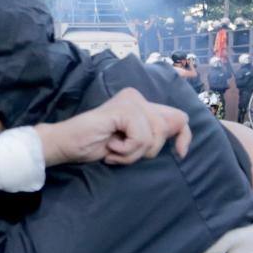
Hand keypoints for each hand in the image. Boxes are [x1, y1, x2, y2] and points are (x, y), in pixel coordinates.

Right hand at [36, 87, 190, 165]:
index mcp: (142, 104)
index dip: (184, 136)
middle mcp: (138, 97)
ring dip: (133, 153)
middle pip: (168, 129)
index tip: (181, 154)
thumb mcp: (133, 144)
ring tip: (114, 149)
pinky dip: (126, 150)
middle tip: (123, 151)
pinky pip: (140, 138)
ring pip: (153, 137)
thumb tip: (183, 130)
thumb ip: (153, 135)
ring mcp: (131, 101)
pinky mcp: (124, 109)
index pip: (179, 117)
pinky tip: (110, 145)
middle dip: (148, 149)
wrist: (68, 144)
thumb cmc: (97, 146)